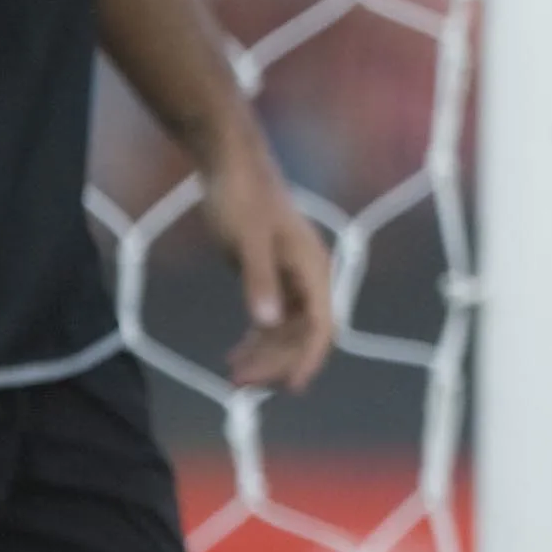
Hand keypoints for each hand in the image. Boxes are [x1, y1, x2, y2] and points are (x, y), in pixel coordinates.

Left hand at [203, 127, 334, 392]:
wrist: (231, 164)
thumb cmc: (242, 197)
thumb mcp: (246, 240)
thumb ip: (257, 280)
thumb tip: (267, 322)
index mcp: (313, 267)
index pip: (320, 325)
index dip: (308, 359)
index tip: (291, 388)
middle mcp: (309, 275)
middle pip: (303, 334)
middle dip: (277, 363)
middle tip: (240, 385)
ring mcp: (292, 276)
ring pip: (287, 331)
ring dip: (265, 356)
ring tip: (232, 379)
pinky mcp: (273, 275)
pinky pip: (273, 319)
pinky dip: (257, 340)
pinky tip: (235, 355)